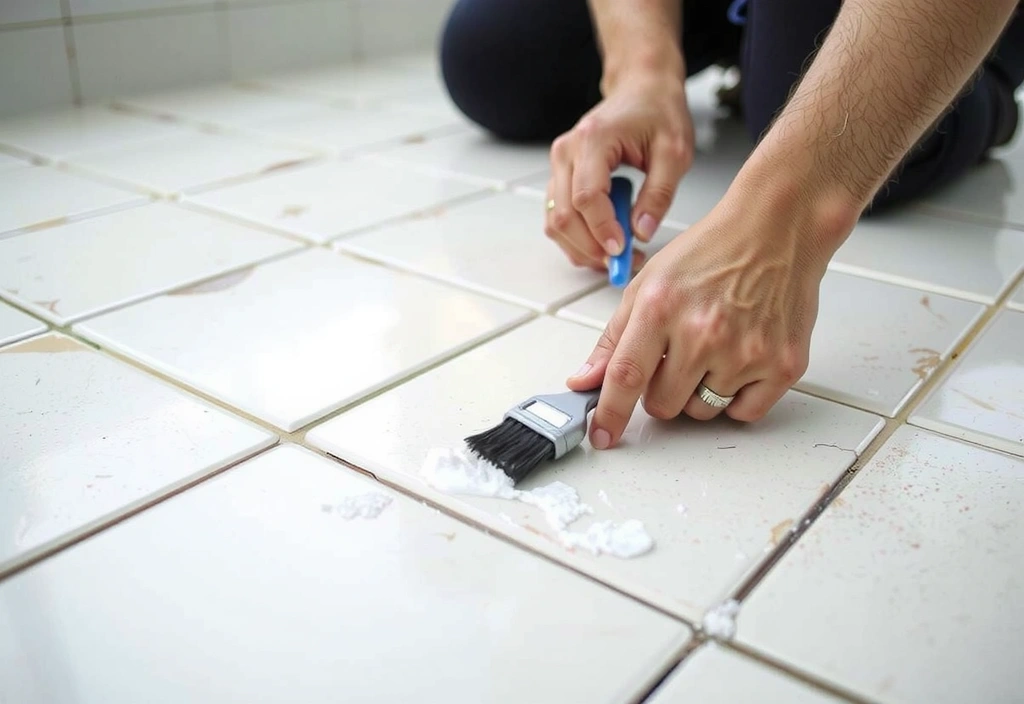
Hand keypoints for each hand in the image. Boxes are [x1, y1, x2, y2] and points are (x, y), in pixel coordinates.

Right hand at [544, 69, 693, 268]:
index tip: (623, 251)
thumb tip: (641, 232)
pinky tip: (606, 243)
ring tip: (618, 255)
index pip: (586, 197)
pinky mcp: (560, 177)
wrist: (642, 89)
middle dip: (591, 248)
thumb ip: (659, 194)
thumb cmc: (658, 113)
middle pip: (563, 216)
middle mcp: (566, 152)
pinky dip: (579, 239)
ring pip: (555, 222)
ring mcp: (559, 165)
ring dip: (583, 248)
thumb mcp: (674, 152)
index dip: (602, 230)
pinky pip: (559, 217)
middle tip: (624, 263)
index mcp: (593, 139)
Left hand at [565, 179, 854, 448]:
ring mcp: (746, 350)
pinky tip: (739, 361)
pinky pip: (744, 412)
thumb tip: (585, 380)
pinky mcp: (783, 363)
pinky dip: (737, 398)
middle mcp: (703, 331)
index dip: (610, 414)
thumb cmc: (711, 251)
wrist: (777, 229)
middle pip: (664, 405)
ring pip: (703, 411)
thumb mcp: (648, 283)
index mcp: (661, 307)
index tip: (603, 437)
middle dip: (661, 391)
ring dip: (699, 393)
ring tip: (712, 350)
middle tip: (676, 359)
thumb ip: (613, 338)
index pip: (626, 376)